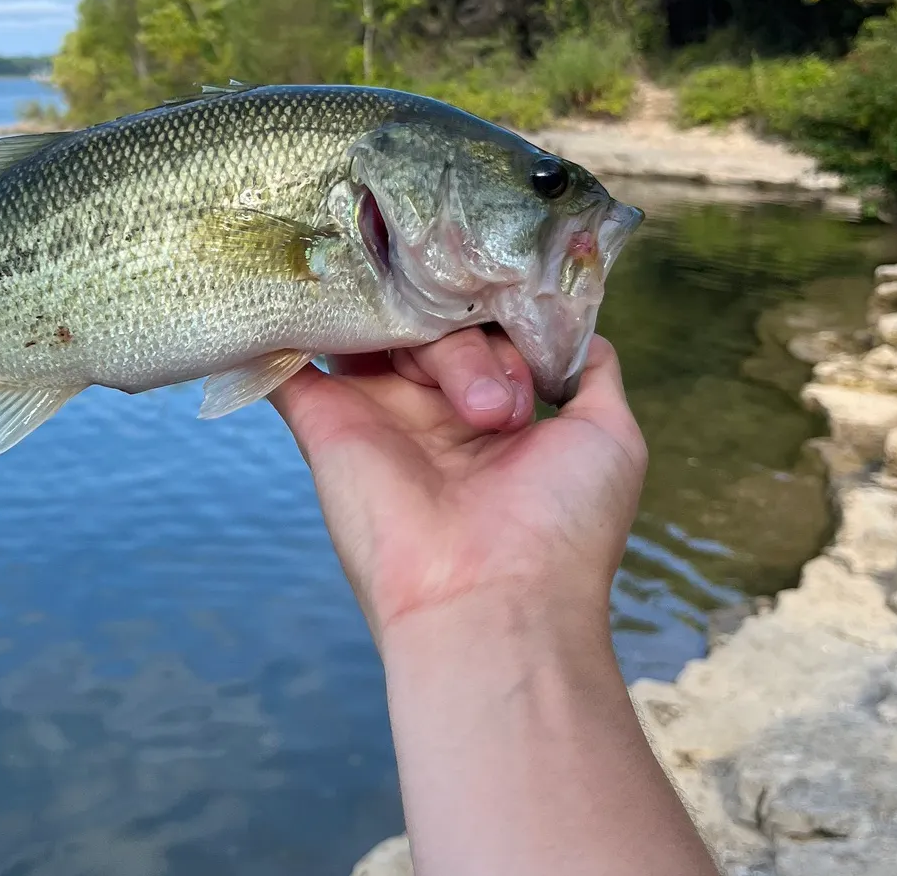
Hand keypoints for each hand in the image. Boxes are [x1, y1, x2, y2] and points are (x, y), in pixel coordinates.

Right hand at [270, 329, 646, 646]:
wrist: (495, 601)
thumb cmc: (560, 526)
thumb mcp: (609, 437)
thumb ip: (591, 371)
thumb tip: (565, 322)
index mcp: (487, 405)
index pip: (483, 323)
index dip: (504, 318)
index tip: (526, 343)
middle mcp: (426, 402)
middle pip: (435, 318)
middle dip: (476, 347)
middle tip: (499, 412)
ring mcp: (371, 407)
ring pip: (383, 323)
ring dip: (426, 346)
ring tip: (472, 414)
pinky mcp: (322, 419)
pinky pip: (289, 359)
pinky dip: (287, 324)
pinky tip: (303, 295)